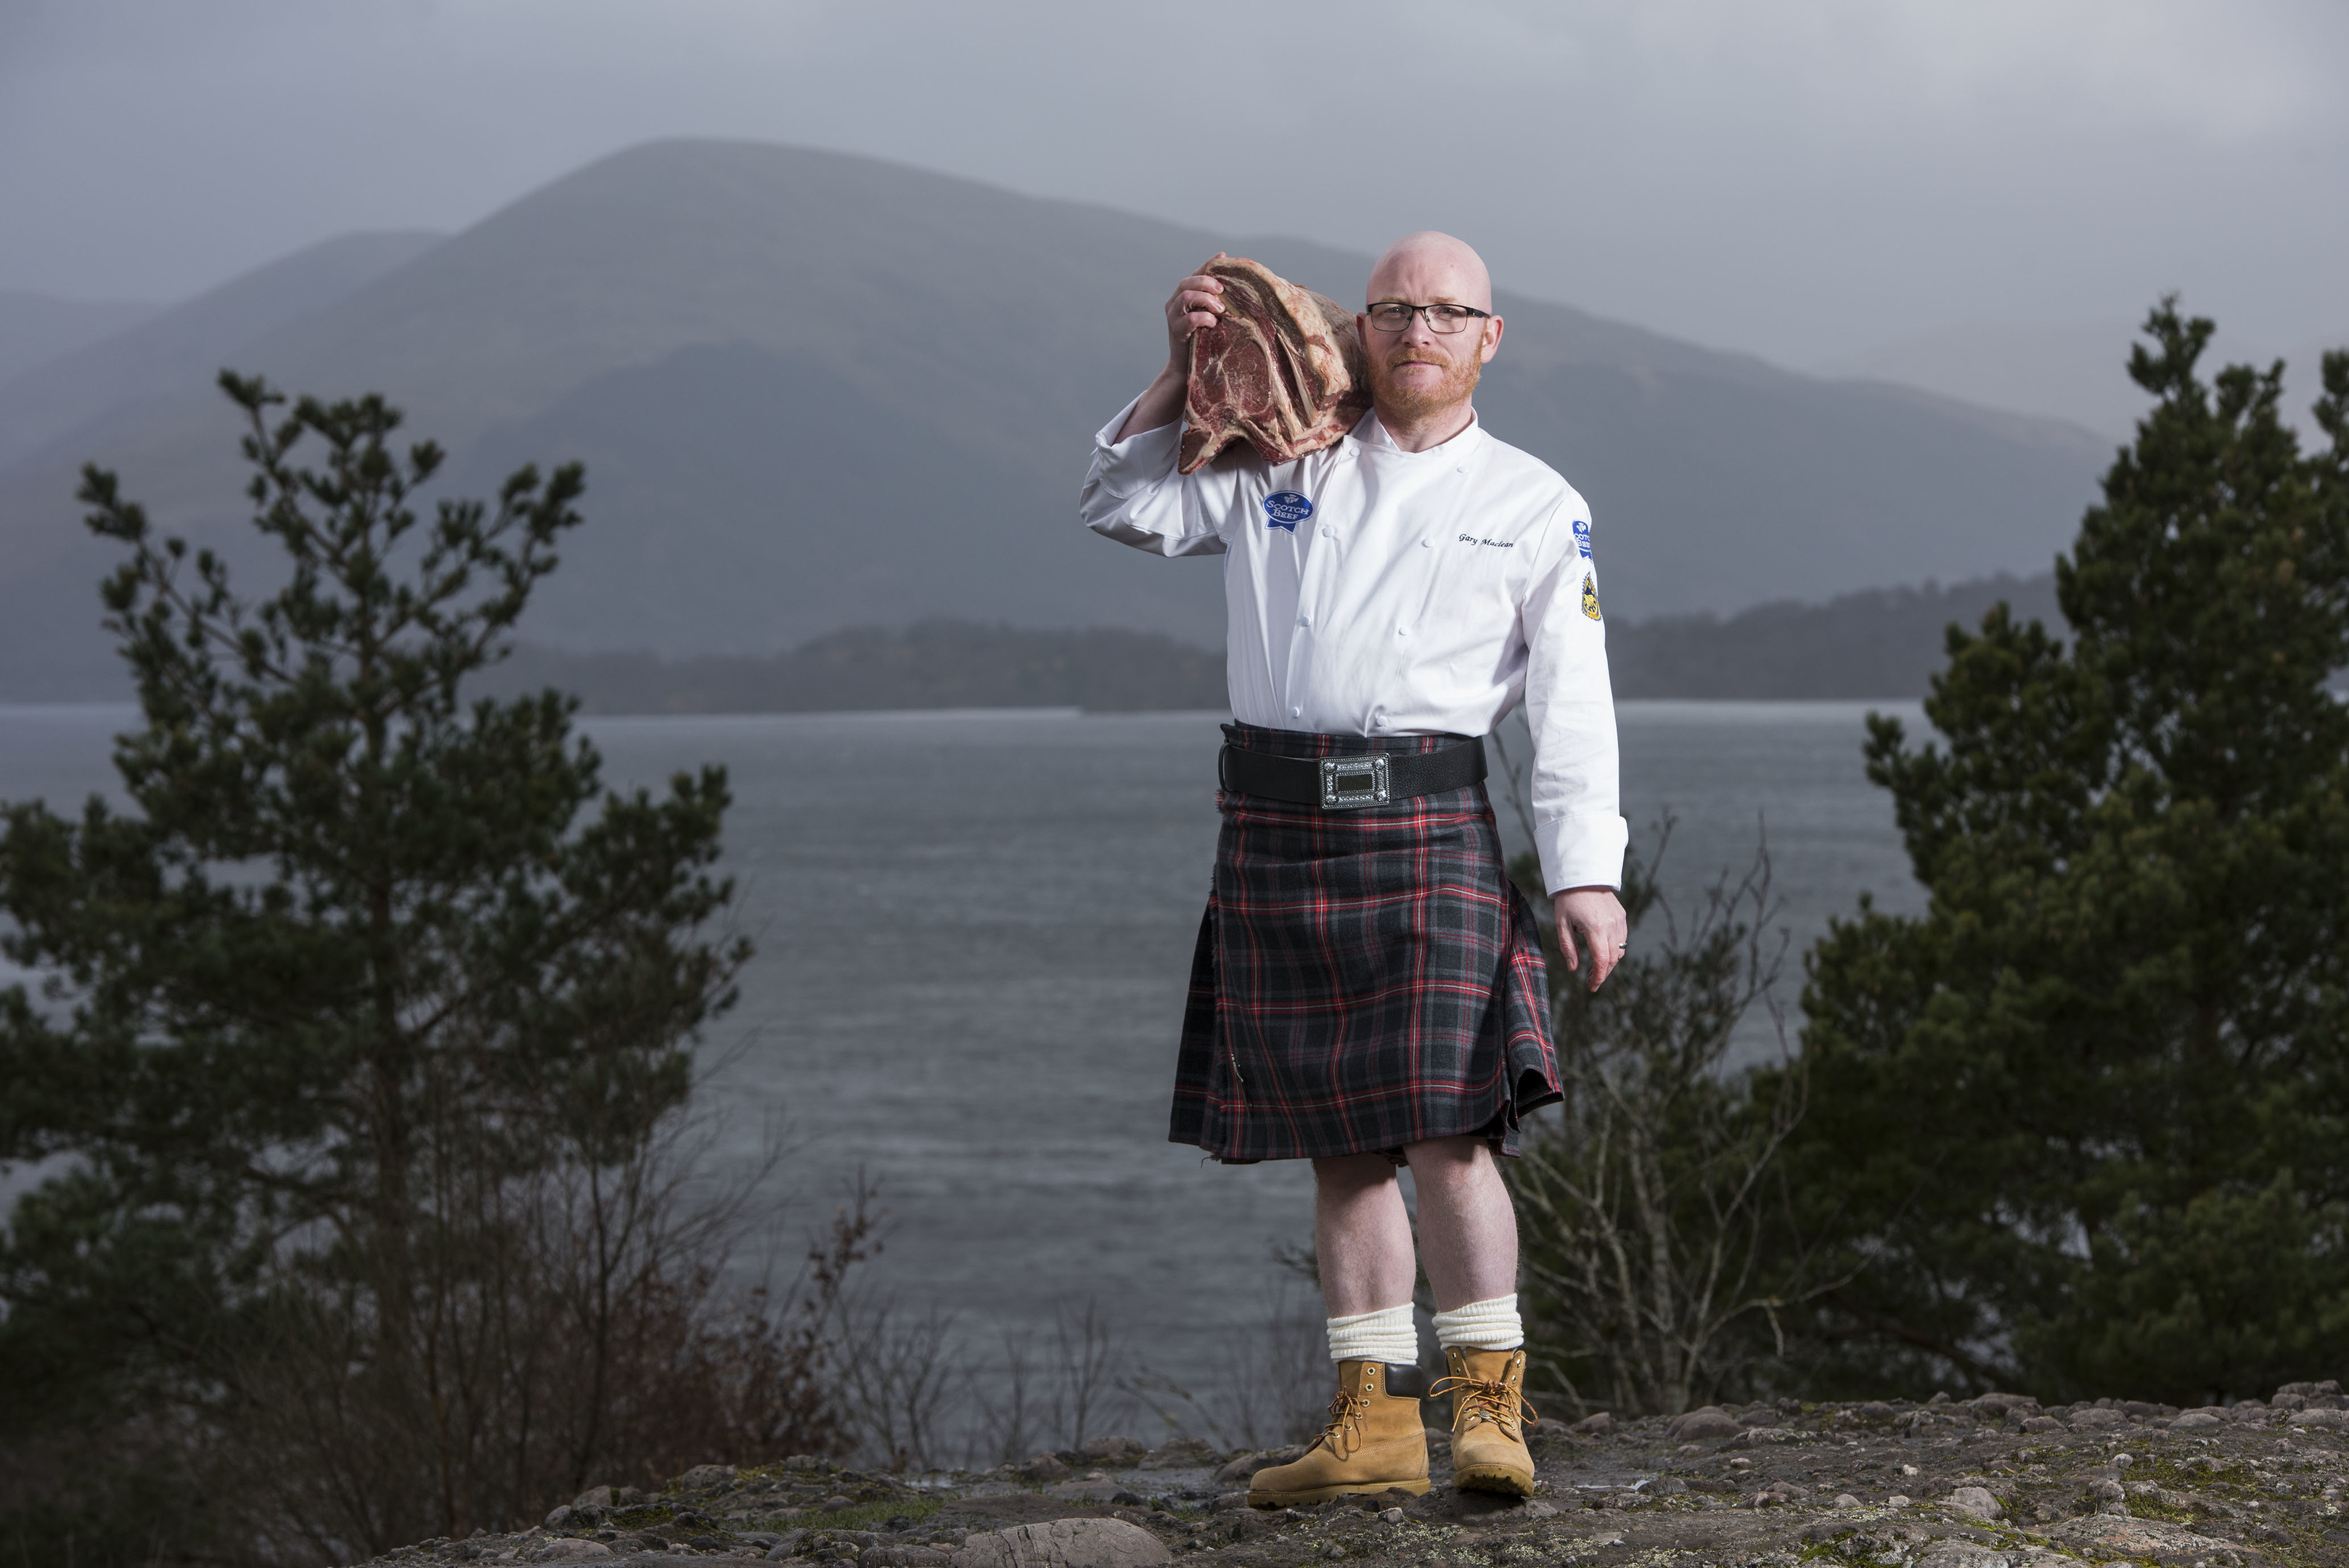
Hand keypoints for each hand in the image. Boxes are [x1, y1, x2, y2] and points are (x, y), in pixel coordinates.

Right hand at [1163, 255, 1227, 371]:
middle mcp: (1174, 303)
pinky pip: (1189, 319)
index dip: (1208, 264)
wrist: (1186, 368)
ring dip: (1206, 299)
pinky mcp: (1176, 331)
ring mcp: (1173, 317)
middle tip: (1222, 290)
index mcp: (1183, 296)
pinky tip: (1214, 323)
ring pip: (1186, 296)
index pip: (1195, 274)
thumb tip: (1238, 289)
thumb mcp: (1212, 318)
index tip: (1224, 258)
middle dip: (1206, 282)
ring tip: (1221, 309)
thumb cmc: (1204, 341)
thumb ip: (1218, 303)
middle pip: (1187, 282)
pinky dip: (1204, 318)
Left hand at [1551, 886, 1627, 990]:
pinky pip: (1622, 940)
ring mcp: (1619, 921)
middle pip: (1612, 959)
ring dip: (1609, 963)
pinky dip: (1615, 950)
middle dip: (1603, 973)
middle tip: (1592, 981)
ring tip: (1596, 968)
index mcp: (1595, 928)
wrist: (1583, 876)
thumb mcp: (1562, 924)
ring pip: (1619, 951)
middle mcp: (1611, 926)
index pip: (1601, 961)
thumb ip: (1568, 948)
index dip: (1598, 977)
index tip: (1591, 987)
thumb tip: (1573, 969)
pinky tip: (1603, 952)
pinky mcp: (1622, 917)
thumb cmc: (1568, 900)